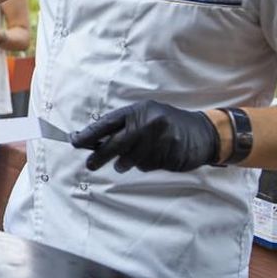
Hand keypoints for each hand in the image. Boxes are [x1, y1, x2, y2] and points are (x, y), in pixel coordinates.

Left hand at [72, 100, 219, 172]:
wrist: (203, 132)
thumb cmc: (167, 124)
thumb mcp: (145, 116)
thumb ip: (121, 127)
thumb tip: (91, 140)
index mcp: (138, 111)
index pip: (107, 123)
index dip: (89, 134)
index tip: (75, 141)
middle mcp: (148, 123)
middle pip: (115, 144)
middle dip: (100, 156)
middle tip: (90, 165)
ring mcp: (160, 139)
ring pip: (130, 159)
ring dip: (127, 163)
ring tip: (134, 158)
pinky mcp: (170, 155)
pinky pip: (147, 166)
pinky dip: (146, 164)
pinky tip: (156, 156)